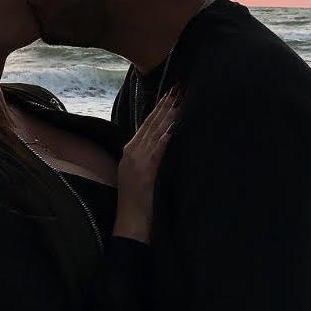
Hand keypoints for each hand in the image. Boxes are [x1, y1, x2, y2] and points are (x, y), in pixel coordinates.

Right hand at [114, 85, 181, 240]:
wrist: (130, 223)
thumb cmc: (138, 203)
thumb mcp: (139, 175)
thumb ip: (148, 158)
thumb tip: (163, 142)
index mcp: (130, 151)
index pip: (147, 124)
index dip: (159, 108)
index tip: (170, 94)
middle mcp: (132, 151)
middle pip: (152, 123)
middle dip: (166, 105)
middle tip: (179, 88)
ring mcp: (138, 160)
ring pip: (156, 132)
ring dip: (169, 115)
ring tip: (181, 100)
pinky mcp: (146, 170)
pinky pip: (158, 149)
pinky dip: (166, 136)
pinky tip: (175, 126)